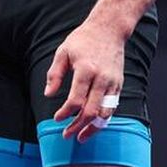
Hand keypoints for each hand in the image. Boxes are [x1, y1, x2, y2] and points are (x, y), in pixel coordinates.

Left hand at [43, 21, 124, 141]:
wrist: (109, 29)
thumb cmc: (83, 40)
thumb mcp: (63, 52)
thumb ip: (55, 74)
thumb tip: (48, 95)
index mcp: (86, 70)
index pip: (76, 100)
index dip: (65, 113)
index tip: (57, 118)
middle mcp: (102, 78)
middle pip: (91, 111)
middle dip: (77, 126)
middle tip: (66, 134)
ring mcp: (112, 82)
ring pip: (104, 113)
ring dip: (93, 128)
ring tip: (82, 136)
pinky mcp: (119, 84)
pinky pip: (112, 107)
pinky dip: (102, 119)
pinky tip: (93, 124)